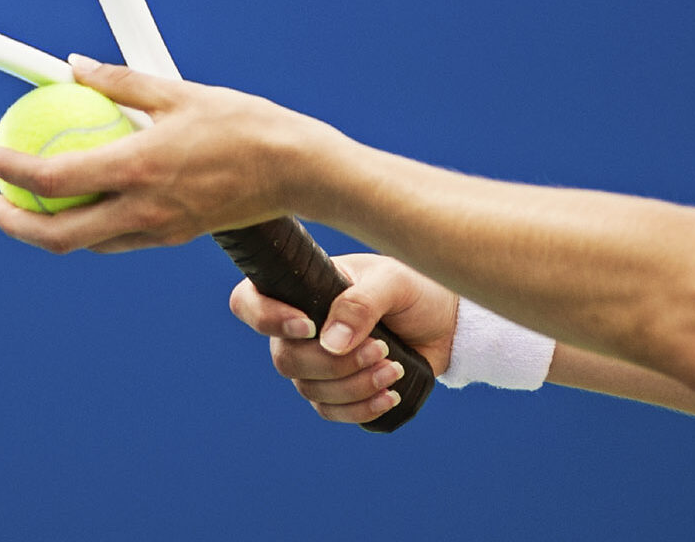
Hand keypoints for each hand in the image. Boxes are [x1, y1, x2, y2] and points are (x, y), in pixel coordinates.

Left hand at [0, 56, 333, 253]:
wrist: (297, 171)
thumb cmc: (244, 125)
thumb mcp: (177, 91)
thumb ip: (120, 82)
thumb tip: (76, 66)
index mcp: (138, 169)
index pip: (53, 178)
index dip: (9, 170)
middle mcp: (142, 210)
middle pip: (57, 235)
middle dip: (13, 224)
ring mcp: (158, 230)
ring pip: (84, 244)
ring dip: (45, 230)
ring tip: (25, 203)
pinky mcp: (172, 236)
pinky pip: (114, 240)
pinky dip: (84, 227)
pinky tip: (78, 202)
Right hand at [229, 252, 459, 425]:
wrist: (445, 322)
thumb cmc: (413, 289)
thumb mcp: (391, 282)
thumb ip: (359, 305)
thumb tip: (330, 343)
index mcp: (299, 289)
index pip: (249, 303)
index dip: (266, 319)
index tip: (308, 327)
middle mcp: (297, 328)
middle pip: (285, 359)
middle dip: (334, 364)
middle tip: (381, 349)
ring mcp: (314, 362)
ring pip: (309, 390)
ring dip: (354, 387)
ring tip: (394, 370)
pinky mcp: (338, 390)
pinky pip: (330, 411)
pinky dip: (360, 409)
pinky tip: (390, 395)